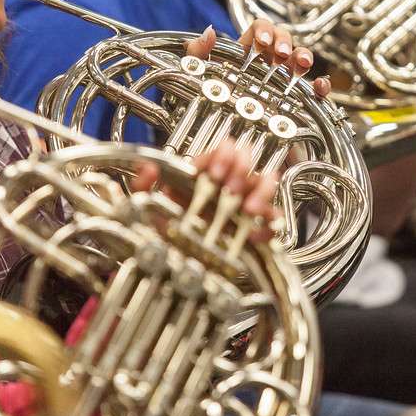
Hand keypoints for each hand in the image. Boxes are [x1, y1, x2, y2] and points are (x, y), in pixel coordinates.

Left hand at [131, 137, 279, 242]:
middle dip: (240, 171)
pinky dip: (267, 224)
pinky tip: (254, 232)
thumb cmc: (168, 232)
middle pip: (245, 162)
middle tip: (229, 187)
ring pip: (263, 184)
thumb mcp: (149, 208)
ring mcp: (242, 205)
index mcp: (204, 174)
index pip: (220, 151)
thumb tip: (148, 169)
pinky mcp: (255, 228)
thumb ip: (143, 186)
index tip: (214, 171)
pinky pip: (272, 219)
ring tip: (248, 208)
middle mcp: (225, 186)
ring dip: (259, 192)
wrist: (178, 263)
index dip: (221, 156)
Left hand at [185, 24, 330, 98]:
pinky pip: (314, 91)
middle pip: (283, 39)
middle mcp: (268, 63)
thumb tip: (210, 32)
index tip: (262, 43)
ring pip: (300, 60)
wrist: (224, 142)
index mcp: (247, 51)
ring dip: (303, 56)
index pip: (261, 29)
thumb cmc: (210, 104)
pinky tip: (319, 86)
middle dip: (285, 43)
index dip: (264, 31)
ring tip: (301, 64)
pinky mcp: (296, 102)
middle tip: (280, 55)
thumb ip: (198, 53)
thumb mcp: (198, 77)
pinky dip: (321, 85)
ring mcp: (283, 81)